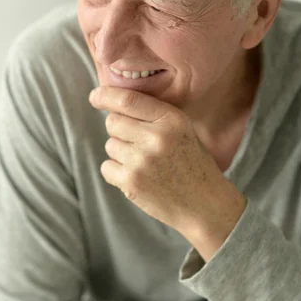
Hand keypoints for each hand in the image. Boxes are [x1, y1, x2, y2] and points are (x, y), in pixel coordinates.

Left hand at [89, 86, 245, 242]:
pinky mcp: (132, 182)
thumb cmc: (190, 163)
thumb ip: (152, 114)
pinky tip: (139, 178)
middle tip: (138, 144)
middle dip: (119, 130)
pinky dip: (117, 173)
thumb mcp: (182, 129)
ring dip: (120, 153)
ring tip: (146, 164)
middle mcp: (156, 137)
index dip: (105, 95)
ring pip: (110, 145)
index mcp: (171, 119)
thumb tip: (111, 103)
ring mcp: (142, 161)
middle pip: (113, 121)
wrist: (204, 204)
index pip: (128, 99)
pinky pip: (107, 167)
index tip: (95, 96)